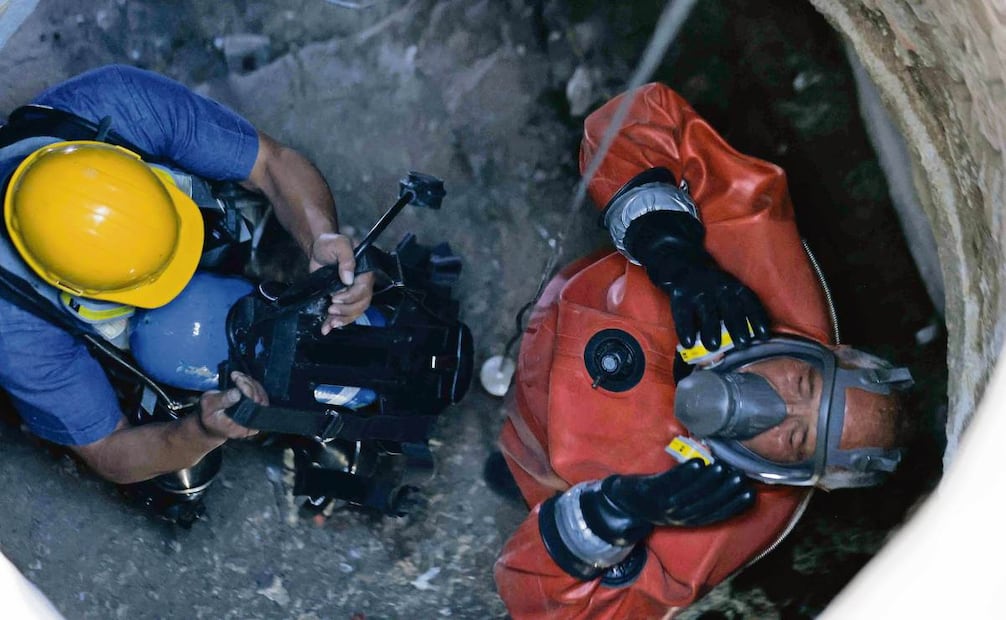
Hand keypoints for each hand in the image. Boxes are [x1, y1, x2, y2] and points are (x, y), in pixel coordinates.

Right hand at [197, 371, 268, 439]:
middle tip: (237, 376)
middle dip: (248, 384)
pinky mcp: (257, 410)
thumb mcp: (208, 407)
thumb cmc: (209, 415)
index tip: (237, 379)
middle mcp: (252, 424)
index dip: (247, 390)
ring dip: (251, 383)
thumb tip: (237, 393)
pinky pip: (260, 396)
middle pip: (259, 400)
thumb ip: (221, 400)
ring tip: (238, 376)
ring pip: (261, 396)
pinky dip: (252, 385)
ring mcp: (256, 417)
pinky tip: (243, 379)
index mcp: (241, 428)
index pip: (252, 407)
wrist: (211, 423)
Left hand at [309, 233, 375, 333]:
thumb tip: (348, 278)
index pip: (363, 290)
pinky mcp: (341, 300)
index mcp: (364, 272)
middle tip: (331, 310)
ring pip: (355, 312)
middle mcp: (361, 285)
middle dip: (347, 311)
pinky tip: (326, 328)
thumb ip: (346, 258)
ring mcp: (352, 294)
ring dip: (343, 320)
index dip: (350, 297)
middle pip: (361, 304)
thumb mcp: (339, 244)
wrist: (319, 249)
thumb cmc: (330, 244)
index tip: (334, 297)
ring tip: (330, 323)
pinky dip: (335, 323)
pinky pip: (343, 315)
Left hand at [582, 459, 754, 545]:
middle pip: (706, 504)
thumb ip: (702, 495)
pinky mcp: (650, 491)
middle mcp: (679, 515)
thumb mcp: (682, 502)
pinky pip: (669, 483)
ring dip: (707, 482)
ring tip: (722, 468)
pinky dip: (683, 474)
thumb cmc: (657, 499)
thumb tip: (727, 476)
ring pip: (690, 494)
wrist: (621, 504)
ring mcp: (664, 504)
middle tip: (741, 477)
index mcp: (690, 519)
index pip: (716, 514)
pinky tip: (696, 462)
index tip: (751, 493)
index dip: (734, 506)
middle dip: (725, 492)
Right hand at [622, 210, 769, 350]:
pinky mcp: (680, 297)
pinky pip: (683, 316)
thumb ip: (736, 308)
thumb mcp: (728, 289)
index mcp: (733, 286)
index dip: (757, 318)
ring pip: (707, 312)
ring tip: (714, 346)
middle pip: (730, 308)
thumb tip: (750, 338)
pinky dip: (686, 330)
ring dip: (711, 330)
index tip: (764, 336)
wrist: (681, 265)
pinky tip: (688, 343)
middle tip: (743, 344)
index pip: (749, 301)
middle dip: (737, 327)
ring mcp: (698, 292)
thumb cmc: (710, 287)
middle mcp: (718, 287)